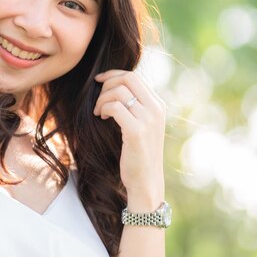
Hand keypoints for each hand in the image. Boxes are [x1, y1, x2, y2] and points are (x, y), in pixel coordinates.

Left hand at [93, 70, 165, 210]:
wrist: (146, 181)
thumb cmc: (138, 154)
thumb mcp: (142, 126)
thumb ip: (136, 107)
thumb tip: (116, 87)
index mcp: (158, 105)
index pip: (134, 77)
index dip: (113, 75)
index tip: (99, 81)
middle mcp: (156, 109)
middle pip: (127, 78)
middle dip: (107, 83)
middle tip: (98, 100)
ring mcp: (148, 120)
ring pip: (119, 92)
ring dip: (103, 99)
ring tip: (99, 112)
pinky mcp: (137, 131)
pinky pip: (115, 107)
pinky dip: (104, 108)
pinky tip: (102, 117)